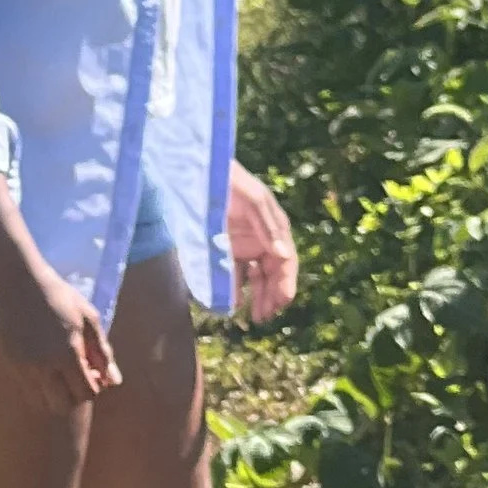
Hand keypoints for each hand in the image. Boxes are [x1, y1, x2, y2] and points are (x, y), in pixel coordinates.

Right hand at [0, 255, 120, 410]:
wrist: (18, 282)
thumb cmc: (58, 296)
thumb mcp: (88, 318)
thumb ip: (102, 352)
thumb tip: (114, 381)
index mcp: (67, 353)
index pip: (86, 393)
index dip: (95, 388)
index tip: (94, 373)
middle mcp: (44, 367)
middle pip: (64, 406)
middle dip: (75, 397)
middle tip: (78, 377)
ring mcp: (24, 368)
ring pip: (43, 403)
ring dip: (56, 396)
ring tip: (61, 375)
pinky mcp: (10, 365)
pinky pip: (28, 391)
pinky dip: (40, 388)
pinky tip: (46, 367)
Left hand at [228, 163, 298, 323]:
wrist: (200, 171)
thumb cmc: (230, 180)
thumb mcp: (253, 200)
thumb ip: (267, 227)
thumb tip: (283, 256)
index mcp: (275, 227)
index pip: (286, 261)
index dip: (286, 283)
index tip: (281, 303)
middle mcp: (262, 238)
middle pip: (272, 273)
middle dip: (271, 295)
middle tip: (265, 316)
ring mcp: (243, 244)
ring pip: (255, 277)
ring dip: (257, 296)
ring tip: (255, 315)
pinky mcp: (225, 247)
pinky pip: (234, 273)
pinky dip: (235, 288)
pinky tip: (233, 302)